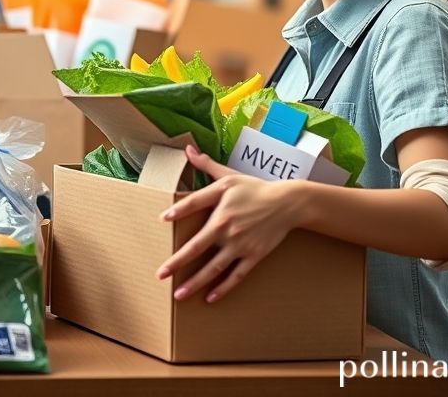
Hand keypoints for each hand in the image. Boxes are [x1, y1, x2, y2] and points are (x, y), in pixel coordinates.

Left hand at [155, 145, 298, 303]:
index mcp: (220, 203)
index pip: (194, 204)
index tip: (163, 219)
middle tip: (160, 274)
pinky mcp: (253, 255)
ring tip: (179, 295)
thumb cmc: (254, 188)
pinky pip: (236, 275)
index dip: (178, 210)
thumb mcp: (229, 176)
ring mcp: (240, 243)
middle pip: (197, 246)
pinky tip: (210, 298)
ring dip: (196, 282)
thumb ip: (206, 165)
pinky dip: (223, 288)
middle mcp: (227, 225)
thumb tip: (187, 149)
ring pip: (214, 267)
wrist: (287, 203)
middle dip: (177, 262)